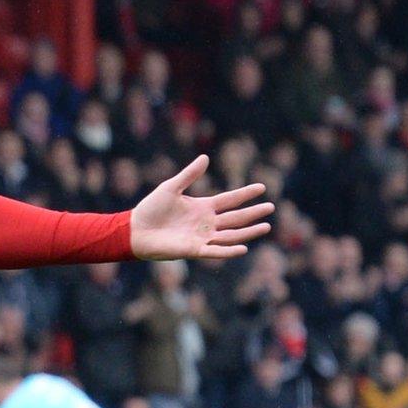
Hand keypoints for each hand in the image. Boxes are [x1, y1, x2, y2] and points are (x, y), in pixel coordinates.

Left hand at [130, 155, 274, 261]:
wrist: (135, 230)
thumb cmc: (151, 209)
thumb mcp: (171, 187)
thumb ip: (189, 174)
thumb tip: (205, 157)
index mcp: (202, 207)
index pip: (229, 200)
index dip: (245, 194)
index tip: (262, 187)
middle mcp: (206, 223)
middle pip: (235, 218)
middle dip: (253, 213)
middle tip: (271, 208)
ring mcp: (201, 237)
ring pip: (231, 235)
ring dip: (248, 232)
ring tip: (266, 227)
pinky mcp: (194, 250)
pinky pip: (215, 251)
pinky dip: (229, 250)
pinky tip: (243, 247)